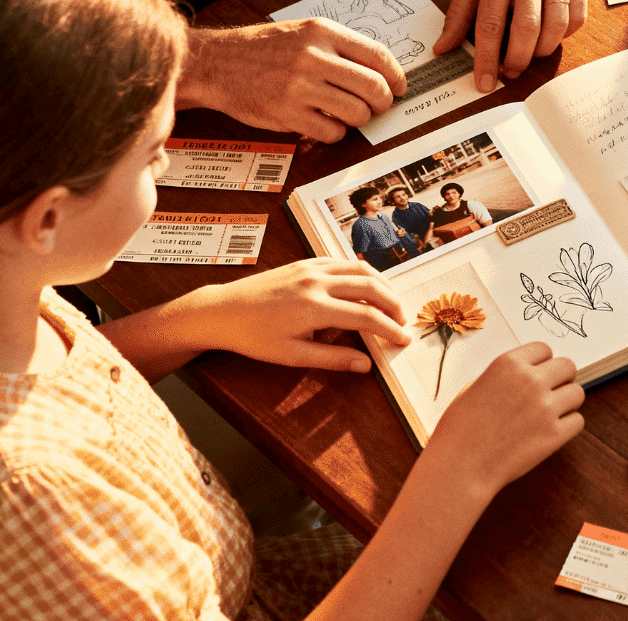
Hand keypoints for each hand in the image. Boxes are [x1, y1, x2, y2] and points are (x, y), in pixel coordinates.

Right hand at [179, 21, 405, 142]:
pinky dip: (336, 132)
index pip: (378, 55)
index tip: (399, 88)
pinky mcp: (287, 113)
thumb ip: (340, 48)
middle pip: (374, 87)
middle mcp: (313, 57)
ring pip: (357, 112)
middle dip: (383, 102)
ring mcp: (300, 86)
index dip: (396, 76)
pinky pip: (332, 131)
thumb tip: (381, 72)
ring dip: (360, 119)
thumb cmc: (264, 49)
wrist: (217, 63)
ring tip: (348, 114)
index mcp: (322, 32)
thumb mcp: (304, 33)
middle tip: (378, 106)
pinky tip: (325, 123)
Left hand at [185, 258, 413, 371]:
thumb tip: (366, 365)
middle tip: (403, 321)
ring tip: (391, 303)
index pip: (366, 317)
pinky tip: (366, 286)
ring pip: (360, 269)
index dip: (389, 329)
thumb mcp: (293, 355)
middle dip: (393, 304)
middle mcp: (317, 282)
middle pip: (371, 287)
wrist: (223, 311)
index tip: (403, 340)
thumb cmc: (254, 337)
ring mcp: (311, 268)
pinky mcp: (305, 262)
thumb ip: (333, 359)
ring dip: (382, 285)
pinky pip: (342, 262)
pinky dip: (361, 273)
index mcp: (314, 308)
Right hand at [416, 342, 584, 498]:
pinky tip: (550, 432)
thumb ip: (505, 377)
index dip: (542, 363)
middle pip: (568, 366)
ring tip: (550, 414)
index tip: (539, 375)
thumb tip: (527, 373)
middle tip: (550, 393)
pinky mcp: (554, 434)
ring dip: (567, 402)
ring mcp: (545, 407)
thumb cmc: (460, 430)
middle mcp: (530, 380)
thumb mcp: (474, 387)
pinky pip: (578, 421)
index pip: (544, 349)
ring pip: (577, 393)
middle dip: (561, 378)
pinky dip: (568, 426)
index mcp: (508, 364)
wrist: (459, 466)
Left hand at [434, 0, 587, 92]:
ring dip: (541, 50)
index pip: (489, 25)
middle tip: (508, 72)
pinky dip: (564, 35)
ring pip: (555, 27)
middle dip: (517, 60)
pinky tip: (549, 34)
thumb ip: (458, 11)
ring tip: (528, 53)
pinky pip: (577, 17)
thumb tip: (443, 48)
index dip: (486, 60)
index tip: (483, 83)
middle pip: (526, 30)